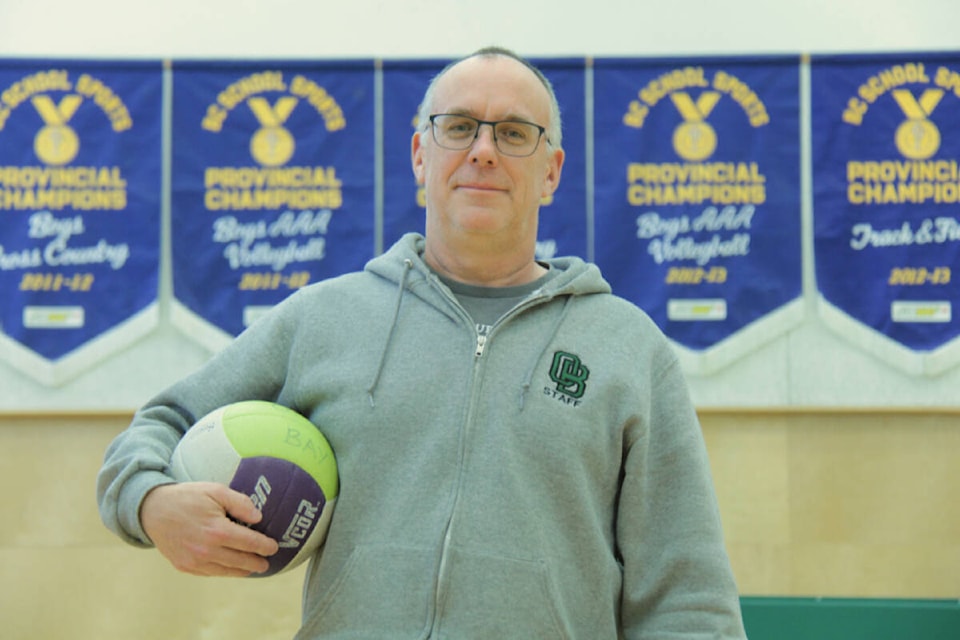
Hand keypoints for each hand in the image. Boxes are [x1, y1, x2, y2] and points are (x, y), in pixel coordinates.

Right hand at [140, 482, 279, 576]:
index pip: (249, 543)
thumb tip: (258, 518)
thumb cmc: (187, 497)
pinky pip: (210, 573)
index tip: (273, 547)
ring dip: (242, 571)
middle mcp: (206, 550)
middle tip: (266, 564)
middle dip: (256, 563)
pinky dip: (223, 572)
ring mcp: (194, 561)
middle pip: (240, 561)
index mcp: (217, 530)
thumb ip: (240, 503)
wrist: (153, 510)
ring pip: (226, 571)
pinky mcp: (185, 566)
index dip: (264, 546)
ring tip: (252, 569)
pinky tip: (231, 568)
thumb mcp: (216, 490)